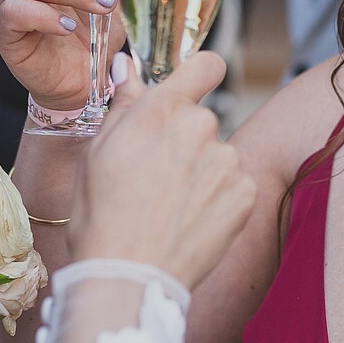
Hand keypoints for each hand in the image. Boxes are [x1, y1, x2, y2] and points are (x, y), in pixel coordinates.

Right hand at [70, 50, 251, 286]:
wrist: (128, 276)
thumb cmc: (102, 215)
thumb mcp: (98, 152)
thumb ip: (123, 104)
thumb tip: (127, 67)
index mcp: (163, 110)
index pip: (205, 65)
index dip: (200, 74)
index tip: (194, 87)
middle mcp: (202, 126)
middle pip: (202, 120)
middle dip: (185, 140)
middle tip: (156, 176)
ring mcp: (227, 161)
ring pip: (217, 156)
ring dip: (201, 172)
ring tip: (170, 207)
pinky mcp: (245, 194)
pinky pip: (234, 185)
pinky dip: (217, 200)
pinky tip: (190, 221)